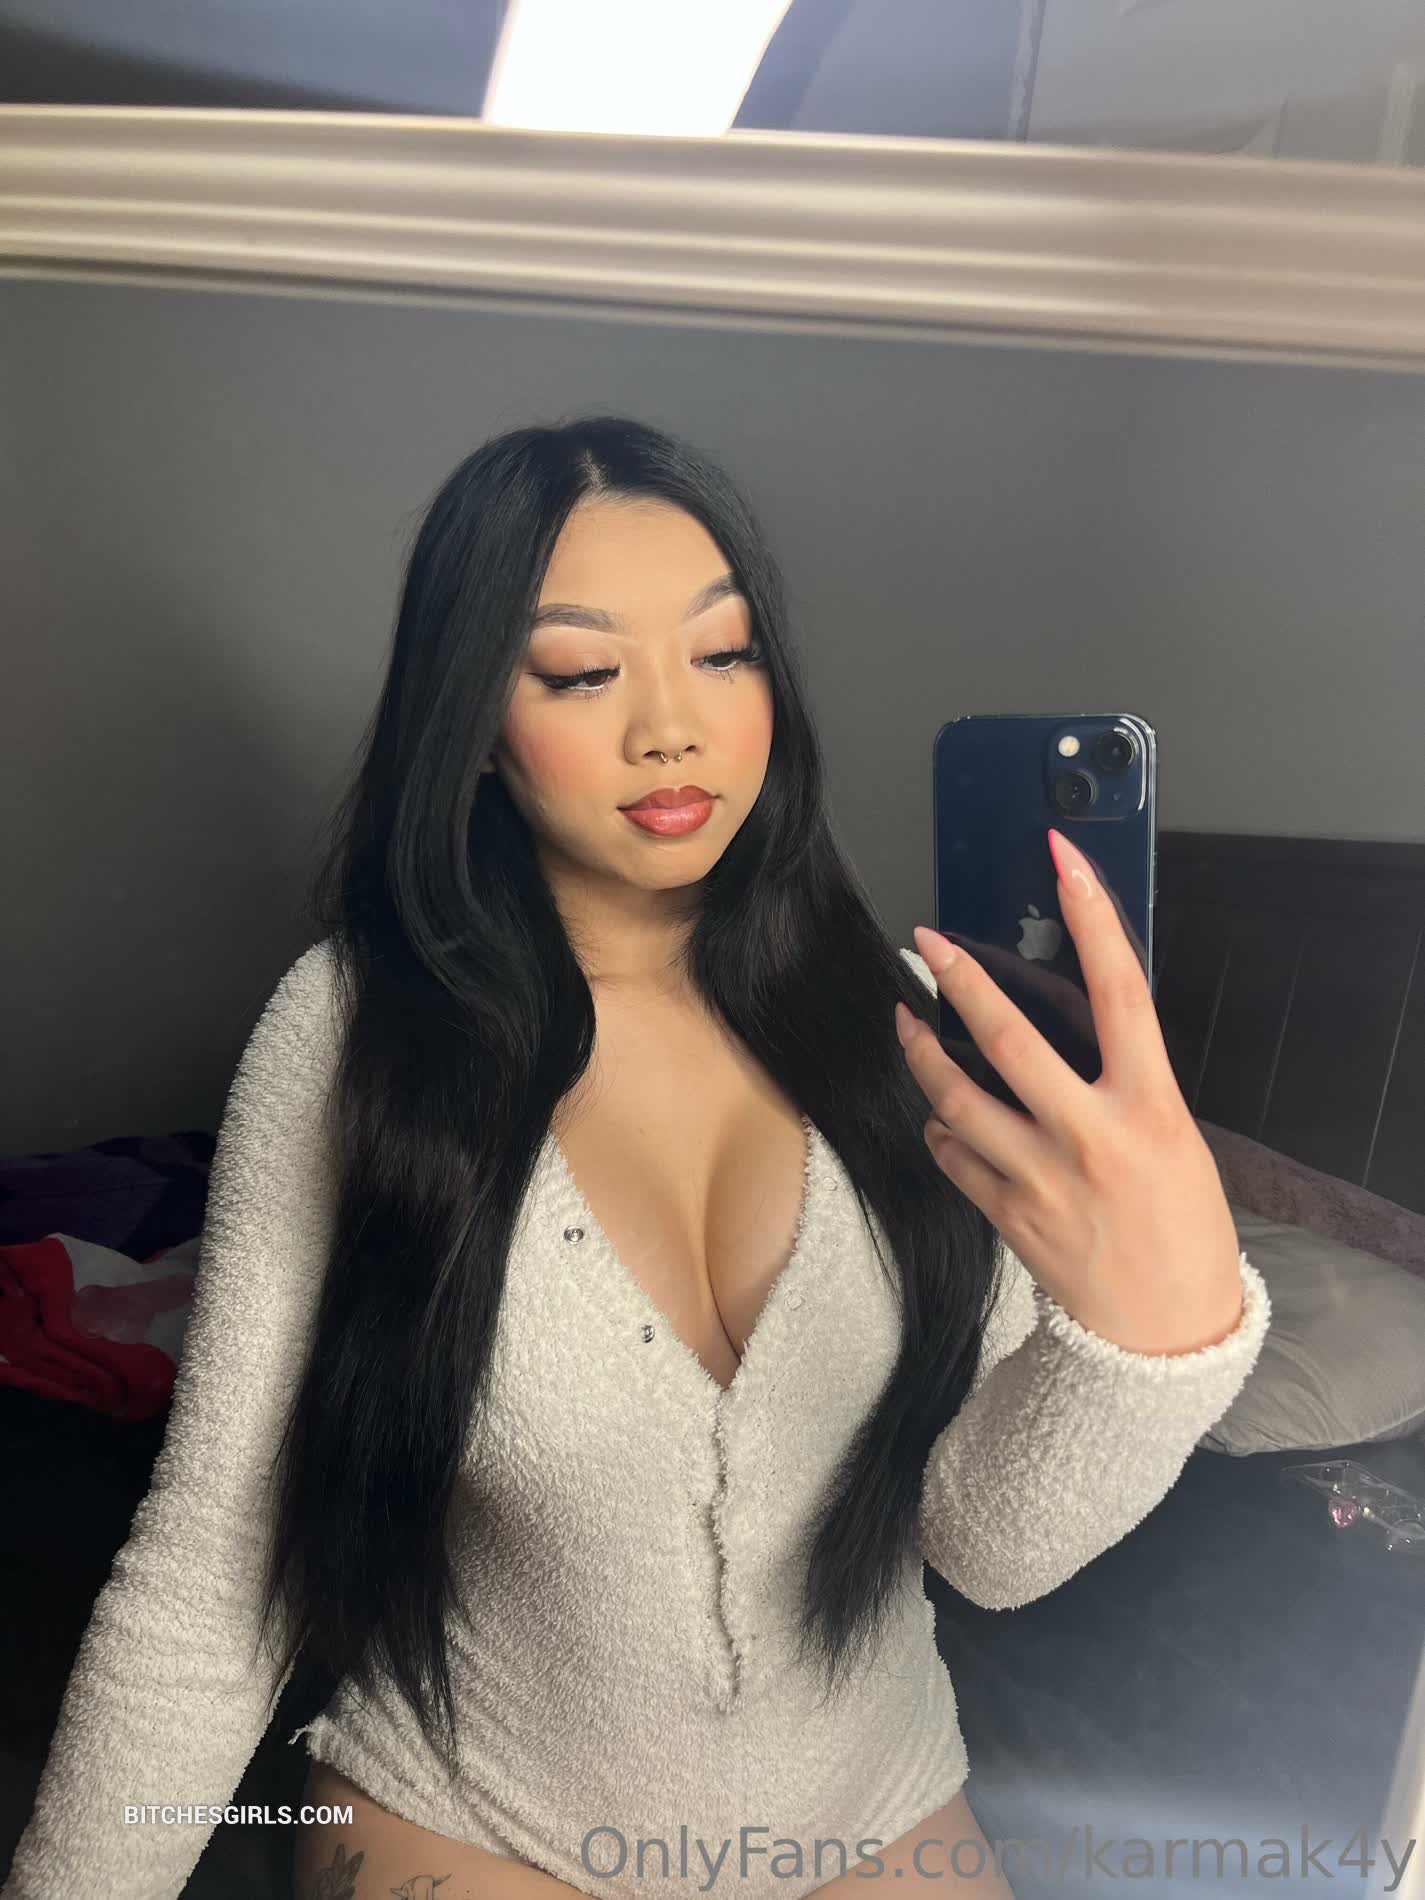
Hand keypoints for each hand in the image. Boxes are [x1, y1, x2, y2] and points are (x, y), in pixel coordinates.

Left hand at [895, 828, 1243, 1356]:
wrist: (1167, 1333)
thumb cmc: (1183, 1226)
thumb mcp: (1174, 1138)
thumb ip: (1123, 1083)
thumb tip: (1069, 1031)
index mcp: (1149, 1105)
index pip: (1121, 989)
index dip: (1093, 916)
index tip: (1065, 860)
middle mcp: (1091, 1135)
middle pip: (1008, 1037)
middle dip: (959, 980)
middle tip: (926, 944)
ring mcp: (1041, 1177)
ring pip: (956, 1098)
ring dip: (923, 1056)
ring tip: (906, 1024)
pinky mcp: (1007, 1215)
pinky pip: (952, 1155)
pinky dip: (941, 1130)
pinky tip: (942, 1118)